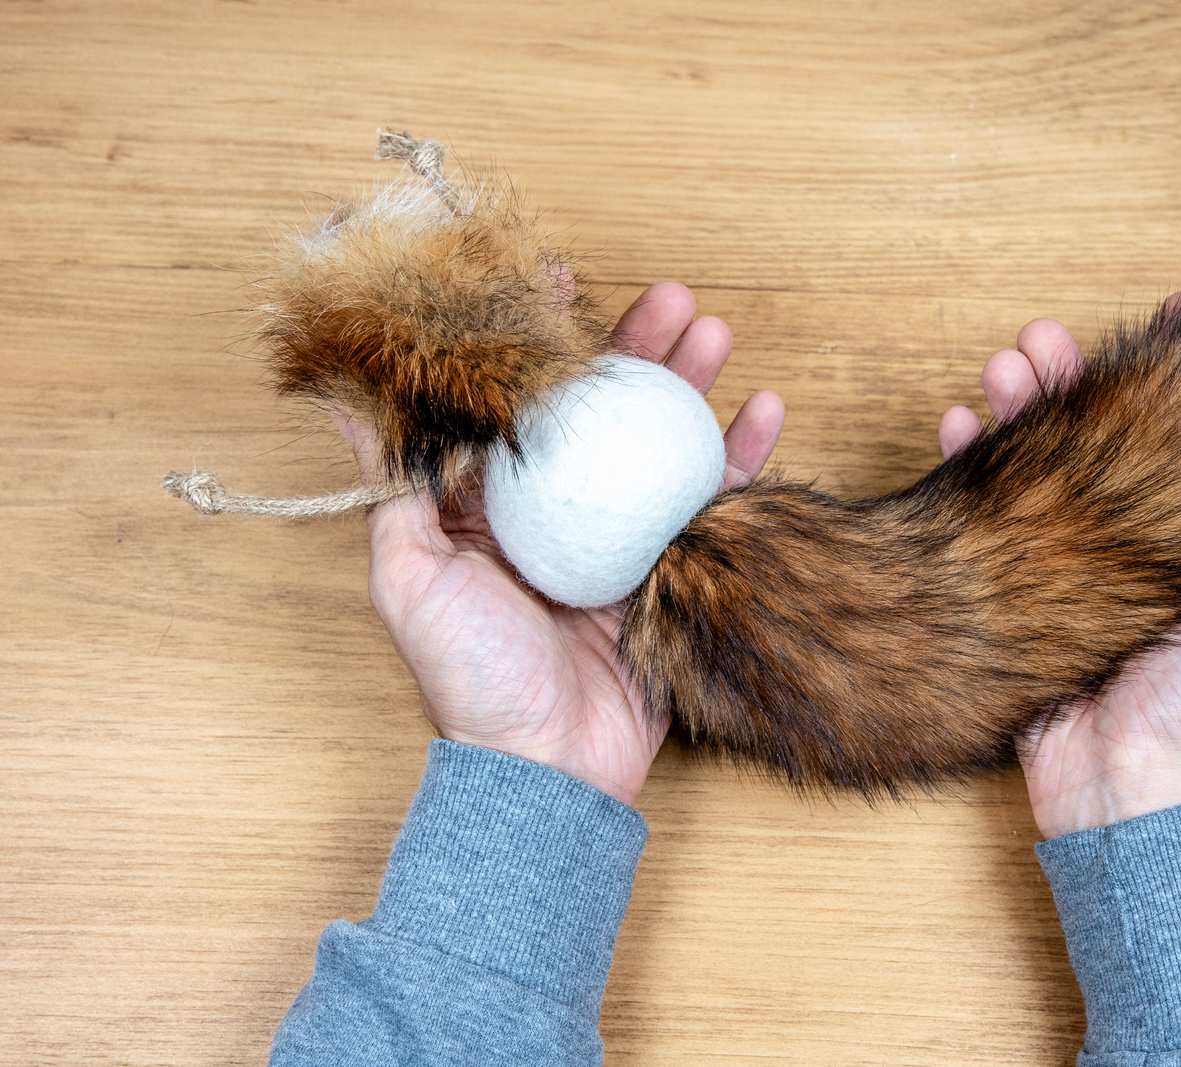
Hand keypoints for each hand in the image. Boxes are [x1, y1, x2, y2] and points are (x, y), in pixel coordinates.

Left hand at [342, 283, 784, 804]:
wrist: (548, 767)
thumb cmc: (471, 678)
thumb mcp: (409, 580)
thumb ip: (397, 493)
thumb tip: (365, 404)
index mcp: (494, 506)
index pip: (521, 402)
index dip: (540, 340)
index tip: (558, 280)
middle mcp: (560, 511)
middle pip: (601, 409)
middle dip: (634, 346)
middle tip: (670, 298)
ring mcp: (621, 536)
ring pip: (661, 439)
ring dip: (691, 383)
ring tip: (715, 333)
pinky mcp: (674, 569)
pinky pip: (714, 499)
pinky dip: (741, 456)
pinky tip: (764, 412)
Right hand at [939, 309, 1180, 839]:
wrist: (1129, 784)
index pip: (1177, 436)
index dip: (1173, 376)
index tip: (1171, 313)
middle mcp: (1122, 540)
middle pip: (1096, 436)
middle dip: (1075, 378)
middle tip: (1048, 338)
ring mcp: (1061, 562)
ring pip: (1034, 461)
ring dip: (1018, 406)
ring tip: (1004, 365)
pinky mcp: (1008, 588)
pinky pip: (980, 514)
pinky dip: (966, 466)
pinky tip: (957, 426)